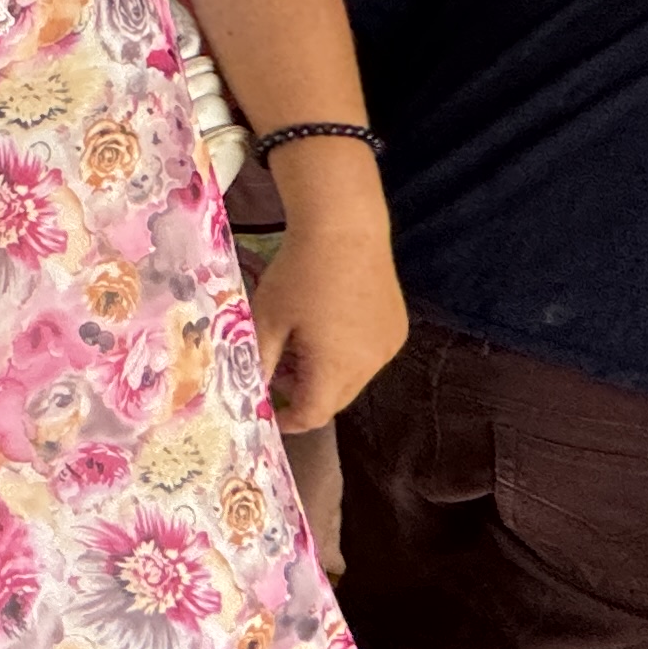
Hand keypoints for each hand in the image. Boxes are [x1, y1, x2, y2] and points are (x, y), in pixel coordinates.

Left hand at [249, 214, 406, 433]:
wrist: (344, 228)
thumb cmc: (299, 274)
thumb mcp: (268, 319)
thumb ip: (259, 362)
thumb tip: (249, 393)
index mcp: (337, 368)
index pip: (314, 414)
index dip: (289, 419)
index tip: (268, 412)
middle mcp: (371, 364)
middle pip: (336, 400)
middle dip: (307, 396)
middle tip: (278, 374)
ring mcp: (389, 346)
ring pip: (355, 378)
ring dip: (328, 375)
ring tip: (301, 346)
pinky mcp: (398, 327)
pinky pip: (369, 356)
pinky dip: (348, 355)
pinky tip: (329, 328)